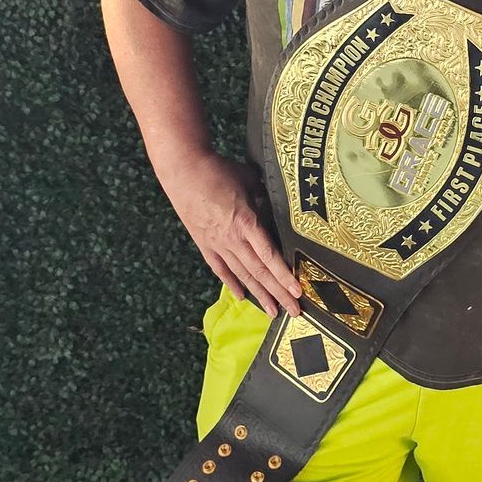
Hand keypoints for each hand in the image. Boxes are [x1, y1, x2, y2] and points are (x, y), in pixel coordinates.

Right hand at [161, 148, 302, 318]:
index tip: (298, 291)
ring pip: (242, 275)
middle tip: (294, 311)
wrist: (183, 170)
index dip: (284, 276)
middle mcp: (233, 239)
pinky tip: (243, 296)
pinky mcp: (204, 244)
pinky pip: (220, 269)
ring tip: (273, 311)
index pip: (270, 256)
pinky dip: (232, 284)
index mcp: (247, 223)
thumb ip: (264, 197)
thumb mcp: (249, 180)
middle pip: (259, 272)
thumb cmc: (218, 170)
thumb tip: (275, 204)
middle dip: (278, 293)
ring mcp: (217, 244)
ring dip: (259, 295)